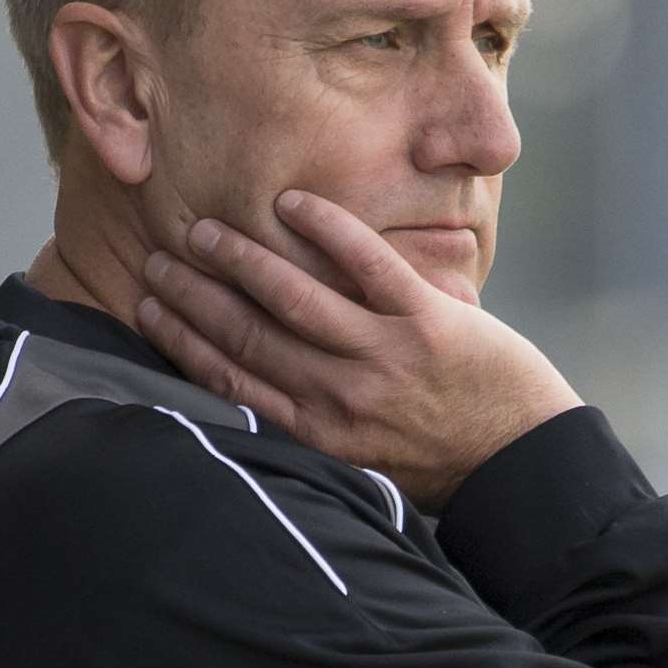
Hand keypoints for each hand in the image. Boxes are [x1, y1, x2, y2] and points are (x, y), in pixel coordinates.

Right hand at [136, 190, 581, 511]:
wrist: (522, 462)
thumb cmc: (440, 461)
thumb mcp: (361, 460)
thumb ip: (310, 423)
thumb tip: (253, 387)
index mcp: (317, 434)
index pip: (230, 379)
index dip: (181, 340)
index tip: (146, 308)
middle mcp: (340, 396)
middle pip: (247, 334)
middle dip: (193, 295)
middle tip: (157, 260)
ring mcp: (383, 356)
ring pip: (294, 296)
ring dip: (241, 259)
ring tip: (204, 231)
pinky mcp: (427, 321)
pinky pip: (367, 264)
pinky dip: (327, 230)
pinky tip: (290, 204)